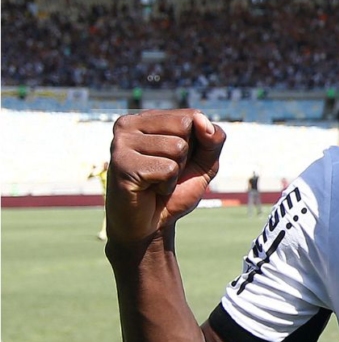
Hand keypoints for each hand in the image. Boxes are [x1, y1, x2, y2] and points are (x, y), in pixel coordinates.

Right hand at [106, 109, 225, 243]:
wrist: (150, 226)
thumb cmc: (175, 190)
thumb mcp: (204, 162)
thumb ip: (213, 139)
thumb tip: (201, 120)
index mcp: (146, 118)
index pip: (192, 115)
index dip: (197, 144)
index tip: (176, 160)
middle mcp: (129, 124)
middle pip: (185, 127)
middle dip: (186, 156)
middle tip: (164, 172)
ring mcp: (121, 142)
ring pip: (178, 148)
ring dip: (175, 173)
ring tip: (155, 181)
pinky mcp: (121, 164)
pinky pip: (168, 169)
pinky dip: (166, 185)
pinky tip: (149, 190)